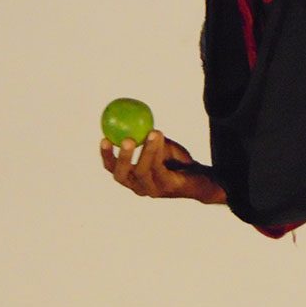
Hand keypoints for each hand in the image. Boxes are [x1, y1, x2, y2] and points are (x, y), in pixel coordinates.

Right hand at [100, 130, 225, 203]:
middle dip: (121, 157)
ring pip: (143, 171)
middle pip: (121, 175)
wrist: (201, 178)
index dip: (106, 155)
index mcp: (132, 178)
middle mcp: (139, 187)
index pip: (113, 169)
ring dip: (146, 150)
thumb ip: (147, 137)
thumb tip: (134, 116)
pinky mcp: (168, 187)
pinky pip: (160, 169)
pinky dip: (159, 151)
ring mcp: (153, 190)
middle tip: (125, 139)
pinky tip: (160, 136)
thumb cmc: (178, 161)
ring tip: (152, 132)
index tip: (103, 138)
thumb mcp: (161, 146)